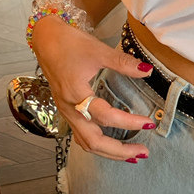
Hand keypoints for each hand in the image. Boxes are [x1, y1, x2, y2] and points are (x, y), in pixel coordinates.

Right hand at [31, 16, 155, 161]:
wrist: (45, 39)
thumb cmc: (68, 43)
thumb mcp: (98, 50)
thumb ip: (123, 63)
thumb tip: (147, 71)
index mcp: (76, 94)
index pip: (106, 117)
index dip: (129, 122)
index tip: (149, 122)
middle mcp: (70, 108)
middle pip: (94, 142)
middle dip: (119, 151)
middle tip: (142, 152)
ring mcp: (66, 112)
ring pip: (86, 142)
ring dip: (109, 152)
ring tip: (130, 155)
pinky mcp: (67, 110)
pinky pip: (80, 135)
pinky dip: (97, 144)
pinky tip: (110, 144)